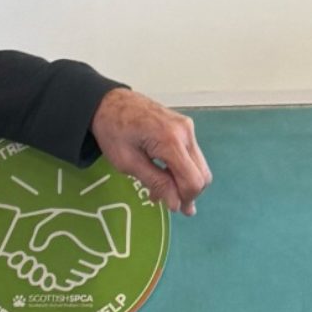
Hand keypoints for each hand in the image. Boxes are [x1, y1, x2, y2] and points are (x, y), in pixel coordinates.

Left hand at [91, 88, 210, 215]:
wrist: (109, 102)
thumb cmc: (112, 131)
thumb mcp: (127, 162)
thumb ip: (155, 182)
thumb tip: (176, 204)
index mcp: (170, 141)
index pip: (192, 180)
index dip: (185, 199)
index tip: (173, 208)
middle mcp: (185, 132)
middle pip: (202, 174)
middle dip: (188, 192)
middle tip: (168, 202)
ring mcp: (188, 127)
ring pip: (199, 165)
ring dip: (184, 182)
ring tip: (162, 190)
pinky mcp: (185, 126)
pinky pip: (192, 154)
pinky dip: (182, 168)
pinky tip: (164, 174)